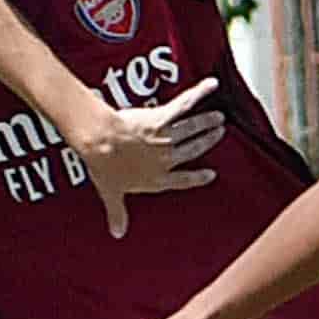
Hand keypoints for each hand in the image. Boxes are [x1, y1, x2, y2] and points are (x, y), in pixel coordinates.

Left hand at [78, 79, 226, 238]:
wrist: (101, 144)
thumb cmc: (105, 167)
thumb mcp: (111, 193)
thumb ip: (117, 213)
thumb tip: (116, 232)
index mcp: (156, 179)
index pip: (182, 180)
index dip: (197, 178)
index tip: (210, 174)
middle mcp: (166, 158)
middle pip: (192, 149)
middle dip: (207, 141)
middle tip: (218, 134)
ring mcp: (165, 138)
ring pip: (192, 128)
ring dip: (206, 122)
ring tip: (218, 117)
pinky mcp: (162, 118)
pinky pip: (184, 104)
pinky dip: (199, 93)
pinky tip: (210, 85)